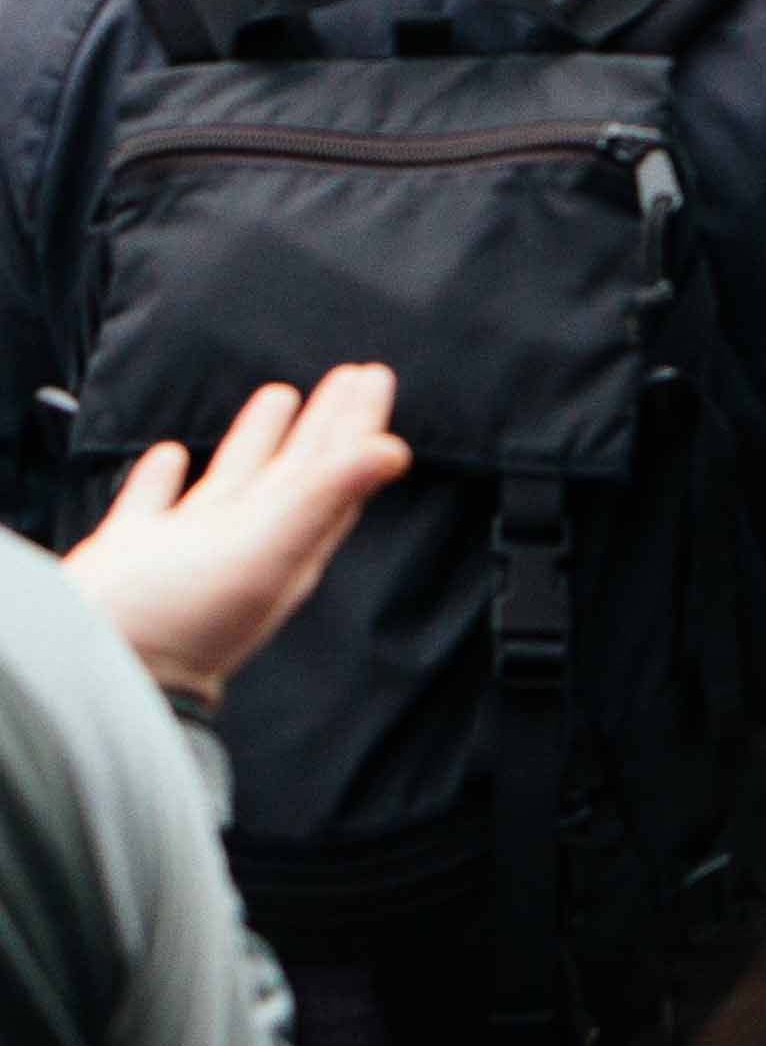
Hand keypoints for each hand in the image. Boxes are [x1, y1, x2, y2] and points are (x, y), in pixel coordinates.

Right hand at [62, 366, 412, 707]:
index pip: (334, 471)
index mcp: (284, 544)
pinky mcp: (129, 554)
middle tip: (350, 375)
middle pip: (296, 469)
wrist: (92, 670)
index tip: (373, 377)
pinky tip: (171, 454)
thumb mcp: (265, 550)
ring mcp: (185, 549)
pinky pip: (153, 503)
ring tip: (279, 394)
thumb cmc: (183, 619)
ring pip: (233, 479)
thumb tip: (394, 452)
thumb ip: (325, 497)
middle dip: (323, 423)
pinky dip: (162, 477)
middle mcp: (242, 544)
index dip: (356, 425)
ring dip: (257, 439)